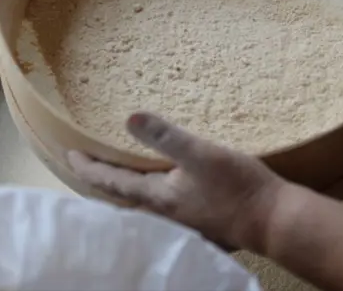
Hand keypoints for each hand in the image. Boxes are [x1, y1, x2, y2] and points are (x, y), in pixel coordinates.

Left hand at [67, 112, 285, 251]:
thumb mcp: (201, 154)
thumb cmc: (238, 186)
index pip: (110, 183)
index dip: (88, 168)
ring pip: (141, 206)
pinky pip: (162, 210)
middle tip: (86, 166)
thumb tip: (129, 118)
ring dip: (124, 190)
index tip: (69, 154)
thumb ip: (166, 136)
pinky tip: (161, 189)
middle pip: (120, 200)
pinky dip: (149, 196)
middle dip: (101, 182)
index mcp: (158, 198)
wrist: (273, 221)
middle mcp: (164, 216)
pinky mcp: (200, 225)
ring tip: (118, 176)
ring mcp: (182, 224)